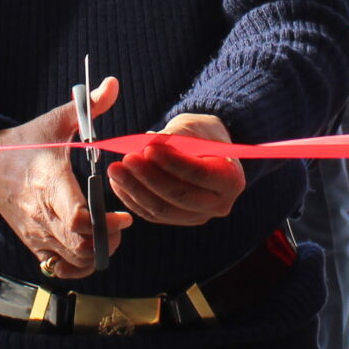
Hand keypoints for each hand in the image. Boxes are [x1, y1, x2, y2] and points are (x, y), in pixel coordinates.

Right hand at [0, 77, 130, 278]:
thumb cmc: (27, 143)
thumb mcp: (56, 121)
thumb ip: (89, 106)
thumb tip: (114, 84)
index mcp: (50, 183)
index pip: (77, 219)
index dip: (105, 224)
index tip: (122, 215)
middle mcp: (42, 214)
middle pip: (80, 247)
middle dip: (107, 240)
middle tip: (120, 223)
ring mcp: (36, 233)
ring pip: (73, 262)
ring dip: (96, 254)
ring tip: (107, 234)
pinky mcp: (33, 245)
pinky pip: (59, 269)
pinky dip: (78, 266)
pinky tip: (88, 247)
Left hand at [108, 112, 246, 226]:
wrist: (205, 149)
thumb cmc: (200, 134)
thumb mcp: (192, 128)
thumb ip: (174, 139)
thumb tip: (147, 149)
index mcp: (231, 179)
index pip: (200, 174)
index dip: (172, 163)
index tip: (148, 149)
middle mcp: (219, 204)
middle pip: (180, 196)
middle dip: (149, 178)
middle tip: (127, 159)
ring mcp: (198, 216)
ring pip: (162, 210)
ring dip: (135, 190)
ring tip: (116, 169)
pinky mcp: (178, 220)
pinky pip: (152, 215)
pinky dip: (132, 199)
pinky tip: (117, 183)